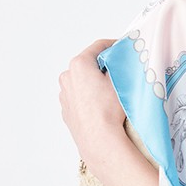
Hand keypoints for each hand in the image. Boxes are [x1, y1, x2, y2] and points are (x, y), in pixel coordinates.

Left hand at [58, 39, 126, 164]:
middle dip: (102, 67)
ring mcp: (64, 94)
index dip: (113, 46)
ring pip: (82, 81)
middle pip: (88, 64)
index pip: (98, 46)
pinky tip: (101, 106)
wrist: (99, 139)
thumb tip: (120, 59)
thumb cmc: (108, 111)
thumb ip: (119, 64)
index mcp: (79, 65)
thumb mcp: (120, 80)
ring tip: (110, 94)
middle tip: (118, 74)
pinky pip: (79, 97)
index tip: (121, 48)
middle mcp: (67, 77)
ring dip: (94, 83)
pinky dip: (88, 97)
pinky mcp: (66, 109)